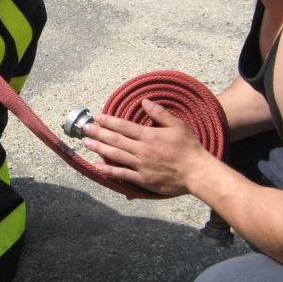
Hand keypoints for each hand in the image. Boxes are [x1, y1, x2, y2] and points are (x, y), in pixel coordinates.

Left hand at [81, 99, 208, 196]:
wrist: (197, 173)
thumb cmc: (189, 148)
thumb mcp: (178, 125)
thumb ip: (160, 113)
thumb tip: (145, 101)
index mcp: (150, 136)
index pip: (124, 126)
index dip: (109, 121)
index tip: (98, 117)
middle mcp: (142, 150)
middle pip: (115, 139)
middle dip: (98, 133)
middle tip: (85, 128)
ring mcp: (141, 166)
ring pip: (115, 155)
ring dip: (99, 148)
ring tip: (86, 143)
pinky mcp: (142, 179)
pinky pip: (122, 175)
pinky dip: (108, 170)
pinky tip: (97, 166)